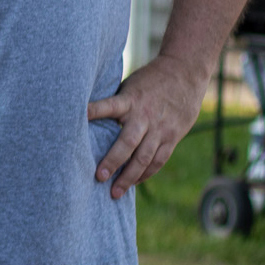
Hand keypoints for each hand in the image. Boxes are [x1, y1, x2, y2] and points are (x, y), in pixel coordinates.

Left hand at [88, 54, 208, 198]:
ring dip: (130, 177)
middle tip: (99, 177)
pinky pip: (159, 159)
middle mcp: (145, 116)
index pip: (108, 107)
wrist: (186, 71)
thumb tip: (82, 118)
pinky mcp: (173, 136)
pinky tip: (134, 182)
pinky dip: (147, 173)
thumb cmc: (149, 80)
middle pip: (128, 142)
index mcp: (130, 100)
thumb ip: (114, 104)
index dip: (93, 112)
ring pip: (145, 157)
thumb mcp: (129, 86)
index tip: (78, 119)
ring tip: (115, 193)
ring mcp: (161, 128)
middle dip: (113, 161)